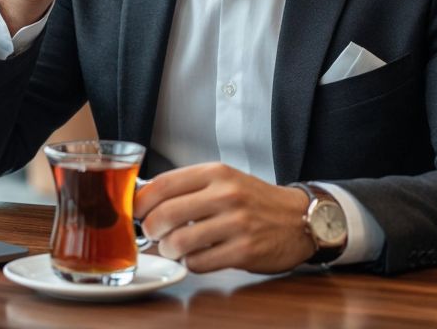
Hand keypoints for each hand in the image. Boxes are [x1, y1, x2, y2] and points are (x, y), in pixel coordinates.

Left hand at [134, 163, 314, 273]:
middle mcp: (226, 195)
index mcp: (216, 173)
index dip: (141, 202)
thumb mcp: (224, 180)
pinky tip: (198, 256)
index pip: (163, 184)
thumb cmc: (254, 200)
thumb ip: (188, 186)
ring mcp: (236, 224)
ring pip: (179, 242)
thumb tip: (143, 200)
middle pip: (165, 215)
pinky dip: (190, 263)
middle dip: (150, 229)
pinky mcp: (244, 251)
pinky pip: (199, 263)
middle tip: (153, 233)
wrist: (300, 218)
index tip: (136, 211)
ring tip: (174, 248)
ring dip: (168, 250)